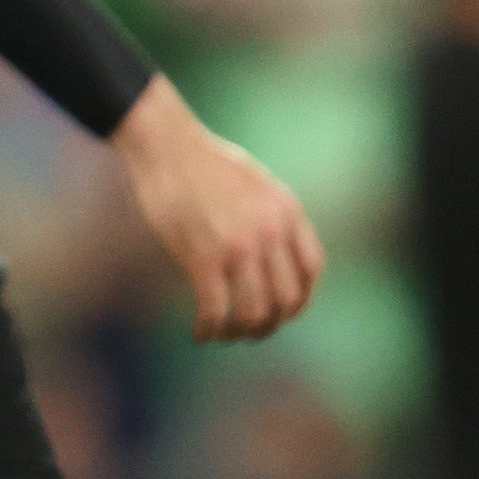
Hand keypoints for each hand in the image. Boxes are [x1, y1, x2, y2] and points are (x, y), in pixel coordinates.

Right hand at [112, 81, 322, 340]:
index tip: (279, 311)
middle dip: (269, 324)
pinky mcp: (203, 256)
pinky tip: (198, 332)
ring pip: (253, 313)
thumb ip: (272, 216)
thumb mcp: (257, 183)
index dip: (300, 300)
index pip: (311, 270)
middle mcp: (270, 231)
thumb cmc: (203, 162)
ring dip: (239, 332)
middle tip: (248, 330)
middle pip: (286, 300)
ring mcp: (239, 245)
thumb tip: (274, 253)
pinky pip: (215, 310)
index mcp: (287, 211)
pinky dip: (208, 329)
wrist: (166, 144)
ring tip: (221, 334)